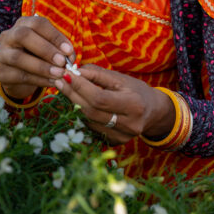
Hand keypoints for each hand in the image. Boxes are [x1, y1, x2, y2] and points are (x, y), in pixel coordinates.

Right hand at [0, 15, 74, 98]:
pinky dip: (39, 80)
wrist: (19, 75)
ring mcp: (2, 54)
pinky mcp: (2, 72)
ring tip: (60, 74)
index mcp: (23, 24)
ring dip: (42, 67)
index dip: (54, 36)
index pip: (38, 23)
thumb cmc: (38, 56)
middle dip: (45, 49)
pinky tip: (52, 82)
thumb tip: (70, 57)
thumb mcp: (49, 48)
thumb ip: (59, 49)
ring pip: (19, 58)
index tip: (69, 50)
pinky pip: (20, 76)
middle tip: (62, 62)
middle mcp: (9, 35)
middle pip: (23, 36)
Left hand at [54, 64, 174, 144]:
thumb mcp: (120, 78)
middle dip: (73, 94)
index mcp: (133, 105)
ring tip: (68, 89)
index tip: (66, 74)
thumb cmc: (135, 90)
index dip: (80, 87)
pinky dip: (83, 115)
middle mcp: (129, 124)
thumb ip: (97, 73)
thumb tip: (74, 71)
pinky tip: (80, 104)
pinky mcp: (115, 143)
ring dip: (74, 104)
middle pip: (91, 111)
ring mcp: (122, 137)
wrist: (153, 112)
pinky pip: (91, 128)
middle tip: (60, 81)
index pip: (99, 98)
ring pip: (88, 121)